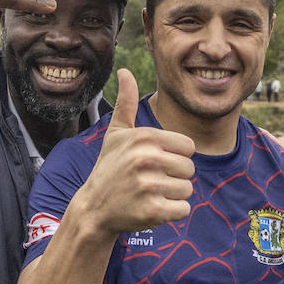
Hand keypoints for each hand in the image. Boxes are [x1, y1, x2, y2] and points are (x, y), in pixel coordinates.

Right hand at [78, 70, 195, 234]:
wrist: (93, 208)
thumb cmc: (110, 167)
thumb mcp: (116, 134)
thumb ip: (126, 103)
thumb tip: (125, 71)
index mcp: (145, 137)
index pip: (189, 147)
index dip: (175, 156)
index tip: (155, 163)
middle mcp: (147, 159)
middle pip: (190, 169)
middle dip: (175, 177)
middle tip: (151, 181)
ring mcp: (149, 185)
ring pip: (187, 190)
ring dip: (173, 196)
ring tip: (150, 194)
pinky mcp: (152, 210)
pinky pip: (183, 209)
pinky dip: (172, 212)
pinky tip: (152, 208)